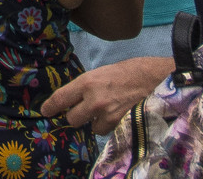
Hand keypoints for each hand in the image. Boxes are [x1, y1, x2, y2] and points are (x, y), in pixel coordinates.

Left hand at [40, 55, 175, 131]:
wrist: (157, 77)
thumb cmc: (131, 71)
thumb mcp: (103, 72)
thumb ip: (88, 86)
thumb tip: (75, 97)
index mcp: (87, 82)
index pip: (61, 98)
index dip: (50, 106)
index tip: (45, 111)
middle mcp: (94, 100)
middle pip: (72, 119)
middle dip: (77, 116)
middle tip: (84, 111)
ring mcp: (107, 114)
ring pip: (91, 128)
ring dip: (96, 123)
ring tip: (107, 111)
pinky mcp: (120, 124)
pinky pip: (107, 131)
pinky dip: (110, 126)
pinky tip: (118, 114)